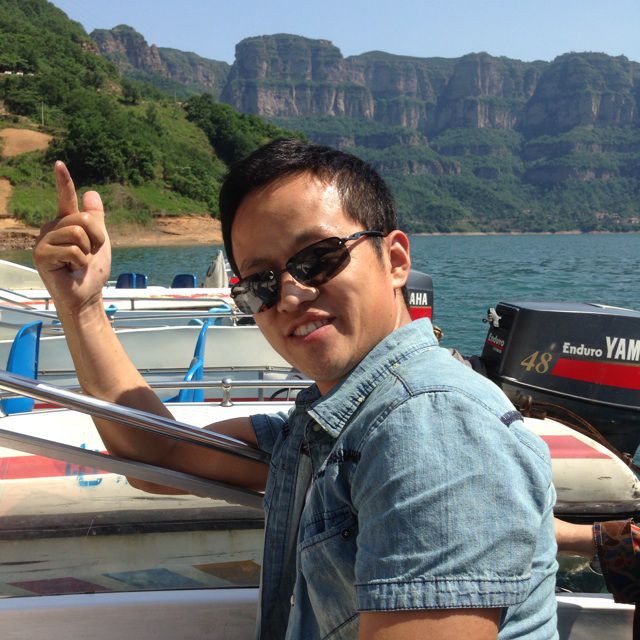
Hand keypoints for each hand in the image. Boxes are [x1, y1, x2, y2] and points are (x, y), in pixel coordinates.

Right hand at [33, 162, 110, 313]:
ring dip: (87, 251)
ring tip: (78, 263)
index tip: (59, 164)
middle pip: (83, 219)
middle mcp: (51, 228)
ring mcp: (43, 240)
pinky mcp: (41, 254)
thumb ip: (96, 219)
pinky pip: (72, 249)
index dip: (63, 181)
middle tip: (88, 255)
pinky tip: (70, 270)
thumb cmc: (91, 271)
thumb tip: (91, 192)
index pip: (65, 198)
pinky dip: (79, 262)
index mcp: (65, 223)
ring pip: (78, 233)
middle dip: (96, 239)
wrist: (86, 295)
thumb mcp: (100, 241)